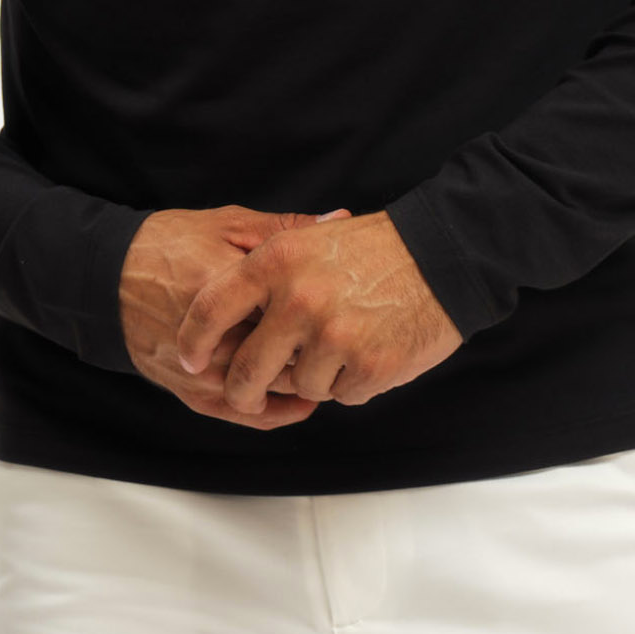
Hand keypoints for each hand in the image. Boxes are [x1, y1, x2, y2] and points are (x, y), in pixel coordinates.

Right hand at [118, 203, 354, 429]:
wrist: (110, 276)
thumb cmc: (170, 243)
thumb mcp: (228, 224)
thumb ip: (286, 228)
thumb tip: (341, 220)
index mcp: (228, 287)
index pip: (298, 310)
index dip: (330, 308)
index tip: (348, 299)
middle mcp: (215, 337)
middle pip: (288, 356)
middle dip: (320, 348)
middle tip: (343, 333)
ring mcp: (201, 371)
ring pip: (270, 389)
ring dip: (302, 380)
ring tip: (325, 362)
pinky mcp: (190, 392)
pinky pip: (244, 414)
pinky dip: (277, 411)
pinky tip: (300, 400)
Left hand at [175, 209, 464, 414]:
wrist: (443, 254)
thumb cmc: (375, 248)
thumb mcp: (310, 239)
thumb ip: (266, 268)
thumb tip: (223, 307)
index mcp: (276, 261)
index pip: (212, 308)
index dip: (195, 340)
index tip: (191, 358)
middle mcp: (298, 299)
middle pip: (247, 370)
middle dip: (243, 390)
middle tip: (247, 392)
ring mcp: (333, 336)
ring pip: (298, 386)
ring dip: (313, 376)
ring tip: (341, 341)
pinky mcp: (367, 367)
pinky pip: (340, 395)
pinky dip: (350, 381)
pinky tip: (369, 348)